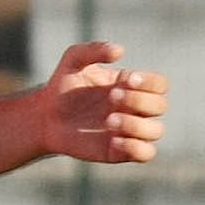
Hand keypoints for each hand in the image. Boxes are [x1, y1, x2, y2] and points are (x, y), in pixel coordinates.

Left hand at [40, 41, 167, 163]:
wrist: (44, 116)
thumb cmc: (62, 86)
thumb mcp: (73, 61)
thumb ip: (93, 50)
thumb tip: (119, 50)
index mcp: (132, 86)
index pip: (160, 84)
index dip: (149, 82)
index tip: (127, 80)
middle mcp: (136, 108)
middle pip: (160, 106)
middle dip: (139, 100)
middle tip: (111, 97)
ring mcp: (130, 130)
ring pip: (156, 131)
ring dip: (136, 125)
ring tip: (109, 120)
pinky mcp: (120, 151)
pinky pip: (146, 154)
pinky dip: (136, 148)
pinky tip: (113, 141)